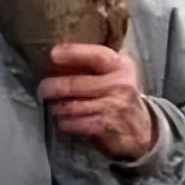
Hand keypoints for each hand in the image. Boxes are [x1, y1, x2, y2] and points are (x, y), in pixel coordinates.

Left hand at [38, 43, 155, 160]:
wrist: (141, 131)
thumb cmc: (119, 97)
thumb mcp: (114, 74)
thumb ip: (91, 62)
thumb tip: (55, 53)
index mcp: (121, 66)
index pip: (96, 55)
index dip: (72, 53)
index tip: (53, 54)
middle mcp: (120, 85)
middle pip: (74, 84)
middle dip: (50, 86)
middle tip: (42, 88)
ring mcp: (113, 107)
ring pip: (69, 105)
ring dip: (54, 106)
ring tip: (51, 103)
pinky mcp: (105, 126)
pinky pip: (71, 122)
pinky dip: (62, 121)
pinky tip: (63, 118)